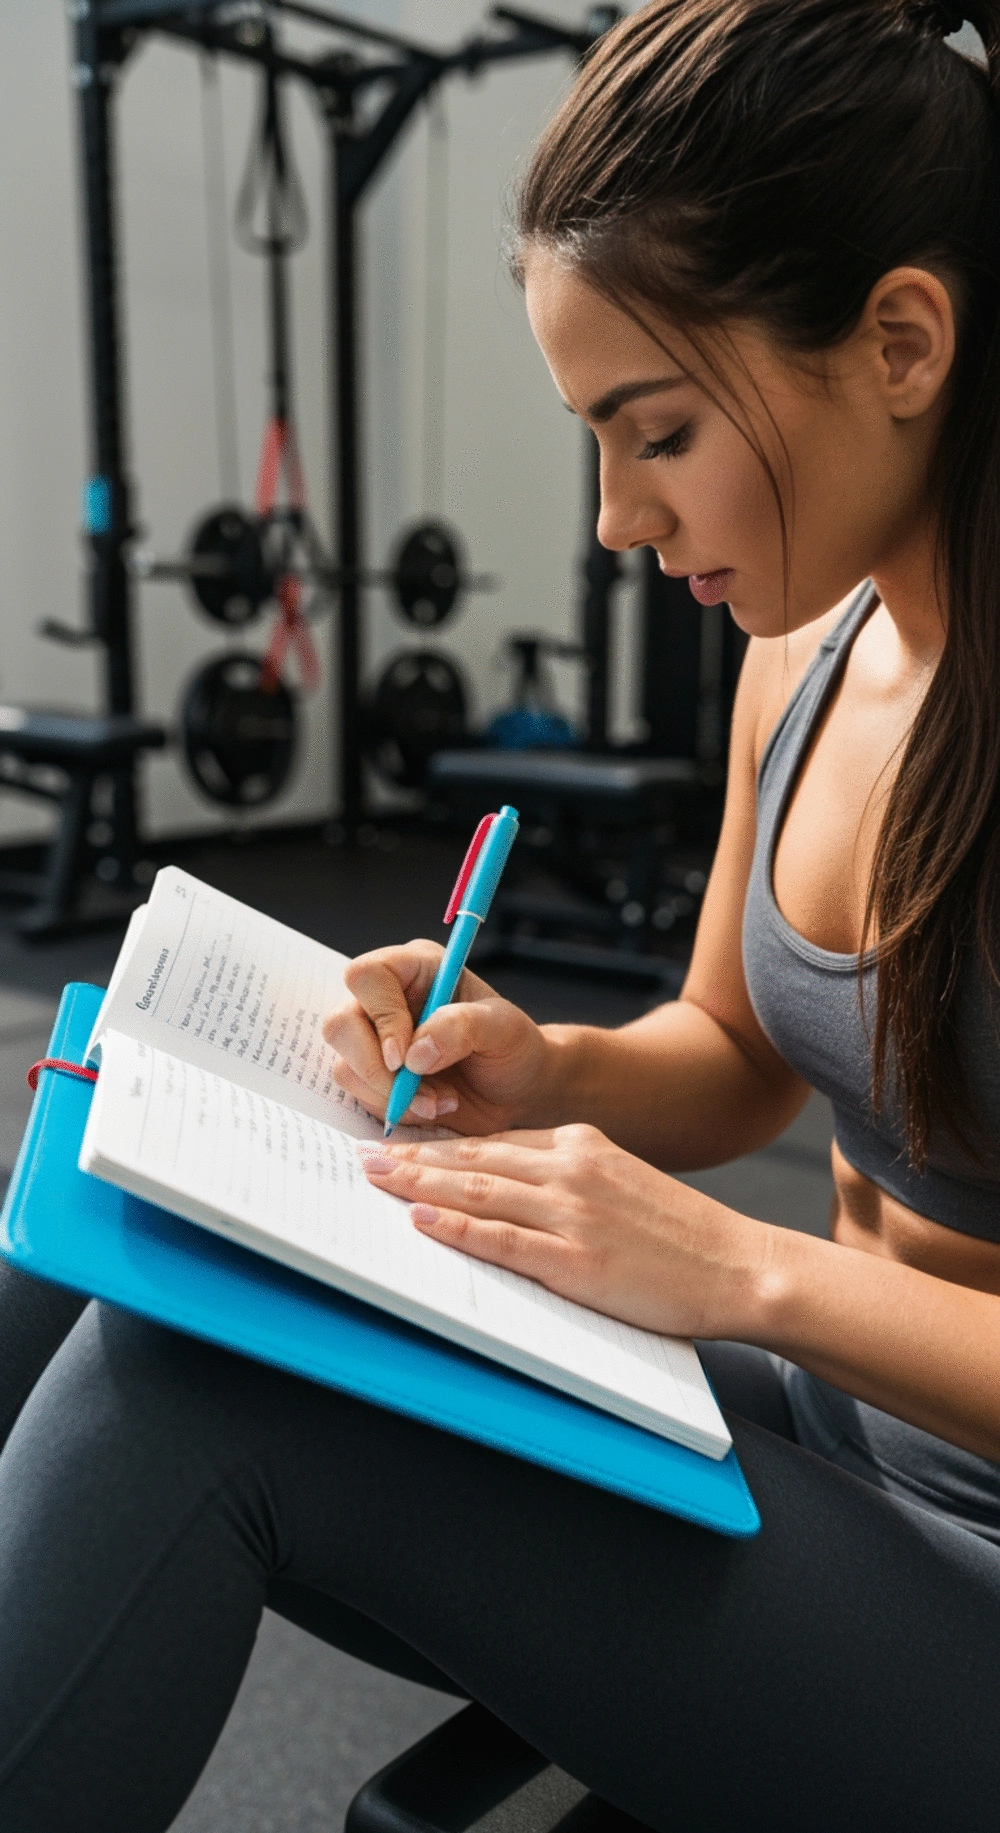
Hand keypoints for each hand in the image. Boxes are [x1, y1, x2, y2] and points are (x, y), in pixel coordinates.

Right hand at [323, 941, 553, 1131]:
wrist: (518, 1091)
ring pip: (345, 1065)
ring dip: (390, 1094)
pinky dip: (393, 1109)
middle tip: (419, 1089)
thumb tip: (413, 1053)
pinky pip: (357, 1094)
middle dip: (376, 1067)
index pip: (367, 976)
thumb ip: (463, 1028)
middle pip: (340, 1023)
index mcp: (415, 968)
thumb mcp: (505, 1029)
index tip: (405, 1056)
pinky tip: (430, 1108)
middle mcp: (386, 999)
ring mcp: (374, 1039)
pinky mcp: (373, 1076)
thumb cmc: (514, 1048)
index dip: (380, 1016)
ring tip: (440, 1101)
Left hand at [357, 1124, 772, 1339]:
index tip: (398, 1144)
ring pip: (478, 1190)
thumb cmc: (680, 1234)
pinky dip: (457, 1228)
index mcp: (581, 1145)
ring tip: (376, 1180)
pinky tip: (423, 1220)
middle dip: (413, 1157)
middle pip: (474, 1159)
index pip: (493, 1141)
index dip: (438, 1144)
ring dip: (418, 1184)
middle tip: (363, 1154)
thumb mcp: (621, 1181)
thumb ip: (567, 1176)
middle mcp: (572, 1168)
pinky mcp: (577, 1261)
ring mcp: (573, 1214)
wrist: (737, 1266)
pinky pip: (502, 1240)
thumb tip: (505, 1186)